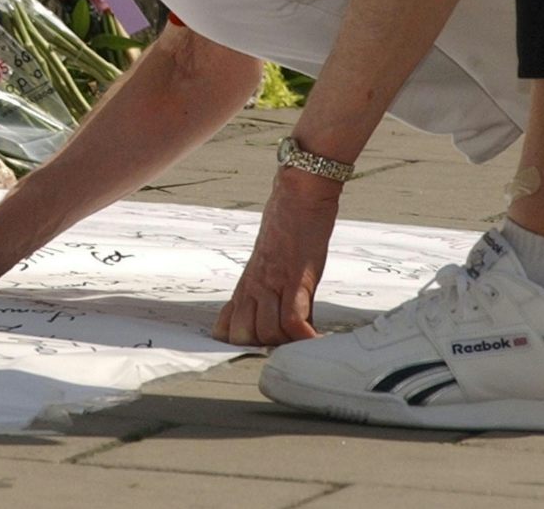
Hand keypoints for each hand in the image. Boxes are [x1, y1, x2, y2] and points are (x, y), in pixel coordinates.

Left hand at [213, 169, 341, 345]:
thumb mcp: (271, 261)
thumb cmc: (287, 225)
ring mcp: (274, 282)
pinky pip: (294, 319)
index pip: (225, 327)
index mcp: (246, 284)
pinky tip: (317, 338)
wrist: (299, 194)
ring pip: (268, 332)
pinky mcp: (297, 278)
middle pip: (244, 336)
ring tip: (306, 339)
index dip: (239, 343)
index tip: (257, 350)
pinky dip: (305, 336)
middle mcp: (255, 286)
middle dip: (264, 347)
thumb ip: (271, 289)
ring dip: (288, 343)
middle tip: (287, 344)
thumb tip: (287, 318)